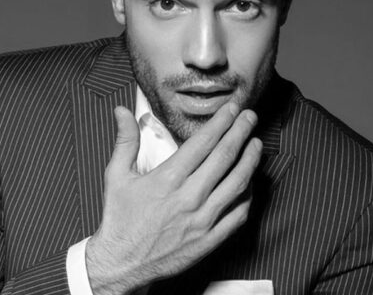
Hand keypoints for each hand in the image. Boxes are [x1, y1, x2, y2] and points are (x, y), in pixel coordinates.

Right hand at [85, 101, 262, 293]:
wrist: (121, 263)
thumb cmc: (119, 219)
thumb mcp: (116, 175)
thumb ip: (125, 141)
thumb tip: (123, 111)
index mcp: (167, 179)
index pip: (203, 143)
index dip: (221, 122)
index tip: (232, 109)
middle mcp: (189, 198)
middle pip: (225, 157)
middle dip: (241, 132)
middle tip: (250, 117)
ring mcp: (203, 220)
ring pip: (238, 184)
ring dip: (250, 161)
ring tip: (256, 144)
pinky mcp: (210, 239)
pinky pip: (238, 214)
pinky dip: (248, 196)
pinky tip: (250, 183)